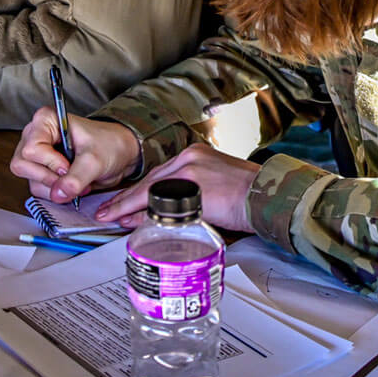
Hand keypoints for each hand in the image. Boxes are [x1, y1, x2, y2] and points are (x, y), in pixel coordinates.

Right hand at [10, 110, 141, 202]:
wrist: (120, 154)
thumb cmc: (109, 144)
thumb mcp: (95, 160)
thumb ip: (76, 178)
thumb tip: (58, 194)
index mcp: (46, 121)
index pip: (31, 148)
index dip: (49, 162)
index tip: (67, 166)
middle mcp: (36, 136)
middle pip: (22, 164)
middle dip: (48, 177)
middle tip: (70, 176)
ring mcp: (38, 155)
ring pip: (31, 180)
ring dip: (55, 188)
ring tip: (77, 181)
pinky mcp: (42, 172)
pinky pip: (39, 189)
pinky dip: (56, 193)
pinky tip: (73, 186)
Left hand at [94, 143, 259, 232]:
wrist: (270, 194)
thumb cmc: (251, 196)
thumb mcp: (219, 188)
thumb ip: (195, 196)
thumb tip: (173, 215)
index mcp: (196, 156)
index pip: (160, 175)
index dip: (139, 190)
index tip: (123, 200)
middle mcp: (190, 157)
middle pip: (150, 180)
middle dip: (126, 197)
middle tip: (107, 210)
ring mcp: (191, 170)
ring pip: (150, 189)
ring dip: (127, 204)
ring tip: (111, 216)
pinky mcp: (194, 185)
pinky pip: (161, 202)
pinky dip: (143, 212)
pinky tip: (130, 220)